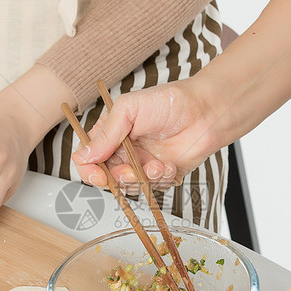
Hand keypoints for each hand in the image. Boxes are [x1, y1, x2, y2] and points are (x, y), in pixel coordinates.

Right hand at [72, 77, 228, 189]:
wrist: (206, 112)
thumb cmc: (169, 102)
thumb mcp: (129, 108)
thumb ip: (106, 133)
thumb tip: (84, 155)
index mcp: (110, 133)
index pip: (87, 158)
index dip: (89, 170)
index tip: (99, 174)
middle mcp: (123, 151)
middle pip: (107, 177)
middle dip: (121, 177)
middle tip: (133, 169)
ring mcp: (141, 164)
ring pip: (130, 186)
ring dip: (143, 179)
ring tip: (158, 164)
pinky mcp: (160, 175)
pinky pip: (152, 189)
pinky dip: (160, 179)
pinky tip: (169, 165)